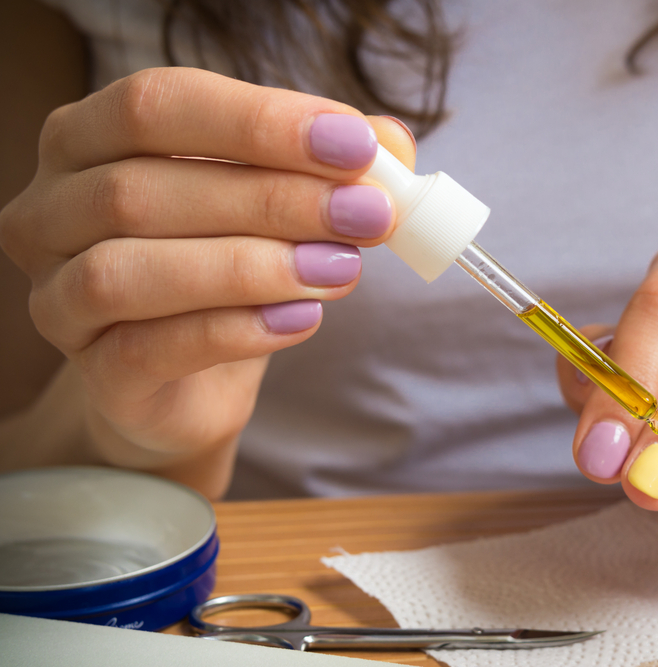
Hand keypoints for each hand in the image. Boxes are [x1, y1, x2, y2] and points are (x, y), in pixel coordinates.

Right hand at [0, 68, 414, 493]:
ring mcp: (57, 295)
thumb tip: (391, 145)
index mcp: (88, 138)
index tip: (356, 146)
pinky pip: (148, 348)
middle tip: (367, 215)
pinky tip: (302, 318)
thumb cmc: (226, 268)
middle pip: (144, 187)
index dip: (260, 121)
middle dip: (273, 199)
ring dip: (251, 267)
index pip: (158, 104)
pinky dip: (234, 331)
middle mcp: (51, 209)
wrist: (192, 377)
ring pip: (130, 269)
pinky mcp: (94, 372)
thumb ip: (328, 165)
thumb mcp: (277, 201)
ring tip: (341, 271)